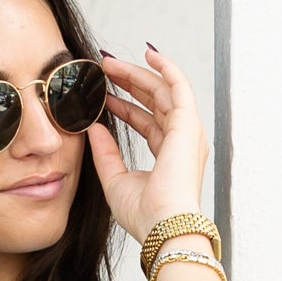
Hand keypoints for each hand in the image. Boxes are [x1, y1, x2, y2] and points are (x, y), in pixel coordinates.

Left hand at [87, 48, 209, 249]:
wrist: (162, 226)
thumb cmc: (145, 215)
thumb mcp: (115, 181)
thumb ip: (105, 153)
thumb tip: (92, 127)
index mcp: (167, 157)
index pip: (146, 123)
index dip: (125, 107)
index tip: (104, 95)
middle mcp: (181, 141)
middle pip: (155, 102)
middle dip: (129, 83)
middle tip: (105, 70)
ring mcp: (187, 131)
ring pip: (162, 90)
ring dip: (138, 74)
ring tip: (111, 63)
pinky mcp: (188, 123)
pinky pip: (179, 85)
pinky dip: (166, 67)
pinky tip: (149, 54)